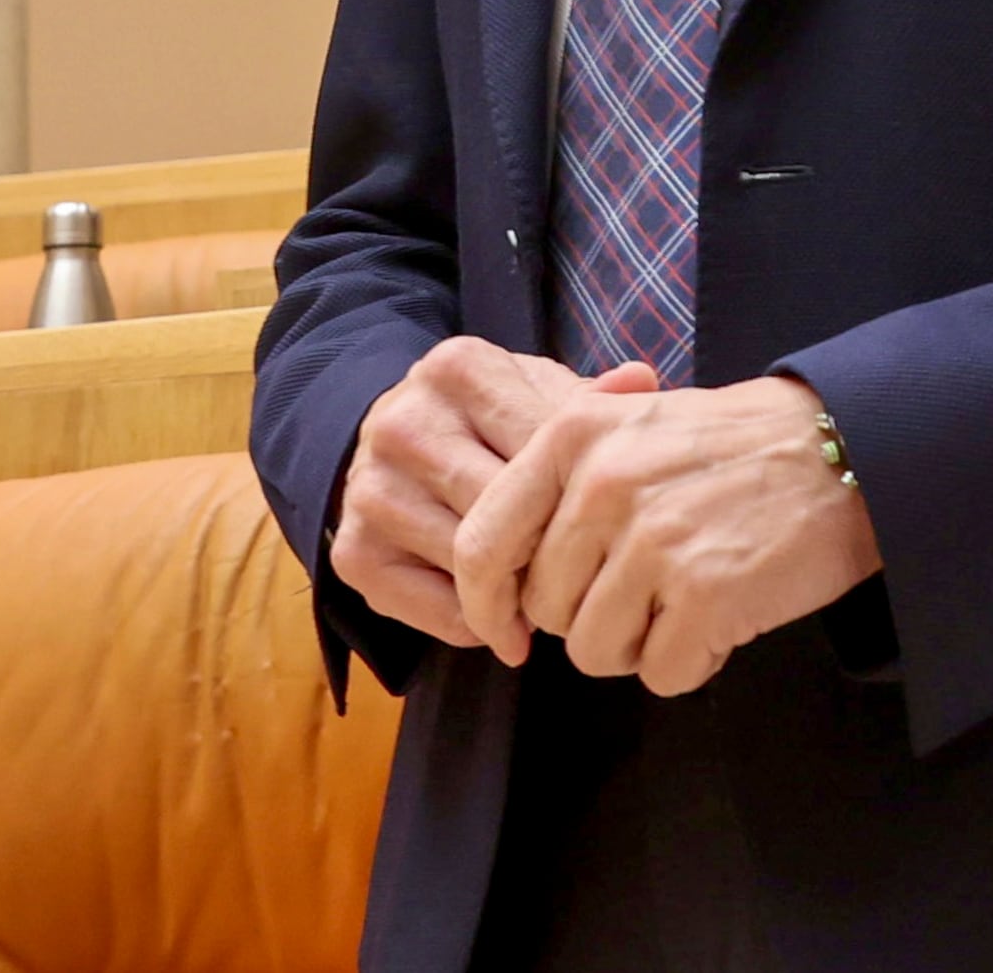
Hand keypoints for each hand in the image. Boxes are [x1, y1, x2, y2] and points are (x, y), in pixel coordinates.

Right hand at [334, 337, 656, 648]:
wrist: (398, 444)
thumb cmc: (490, 422)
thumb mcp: (536, 394)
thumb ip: (588, 399)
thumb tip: (640, 380)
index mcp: (458, 369)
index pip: (541, 444)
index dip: (585, 491)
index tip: (616, 521)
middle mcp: (403, 423)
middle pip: (506, 509)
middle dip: (555, 548)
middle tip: (595, 573)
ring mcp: (369, 489)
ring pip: (474, 565)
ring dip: (523, 594)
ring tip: (554, 594)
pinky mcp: (352, 552)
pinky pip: (440, 611)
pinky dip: (481, 624)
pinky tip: (502, 615)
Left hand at [451, 375, 881, 694]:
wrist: (847, 450)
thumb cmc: (734, 448)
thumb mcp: (631, 427)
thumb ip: (560, 486)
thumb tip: (497, 578)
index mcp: (573, 437)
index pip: (482, 545)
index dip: (486, 605)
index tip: (508, 632)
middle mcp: (603, 486)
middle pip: (544, 610)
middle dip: (590, 616)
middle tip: (649, 586)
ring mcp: (654, 543)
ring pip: (593, 651)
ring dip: (640, 643)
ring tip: (688, 595)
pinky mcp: (706, 597)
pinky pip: (660, 674)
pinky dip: (693, 660)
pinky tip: (725, 612)